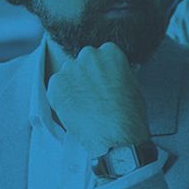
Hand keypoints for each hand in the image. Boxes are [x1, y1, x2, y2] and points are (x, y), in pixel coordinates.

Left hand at [46, 42, 149, 157]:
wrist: (116, 136)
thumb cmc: (129, 115)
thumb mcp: (133, 86)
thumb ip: (119, 73)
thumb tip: (113, 74)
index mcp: (110, 52)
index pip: (102, 54)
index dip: (101, 71)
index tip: (102, 83)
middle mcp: (89, 55)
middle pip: (83, 61)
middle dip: (85, 75)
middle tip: (91, 95)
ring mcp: (70, 69)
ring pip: (67, 75)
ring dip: (72, 87)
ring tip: (82, 107)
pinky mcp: (56, 85)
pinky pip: (55, 89)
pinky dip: (61, 99)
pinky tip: (73, 112)